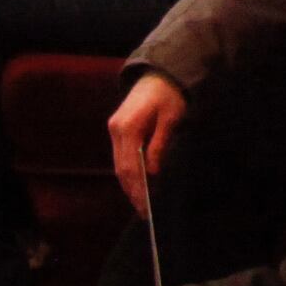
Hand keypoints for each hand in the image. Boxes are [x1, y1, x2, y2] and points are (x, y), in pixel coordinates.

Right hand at [108, 72, 187, 211]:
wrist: (160, 73)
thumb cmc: (170, 94)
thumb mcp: (171, 118)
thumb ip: (160, 144)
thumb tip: (152, 171)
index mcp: (128, 126)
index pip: (129, 165)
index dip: (137, 188)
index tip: (144, 206)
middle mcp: (116, 129)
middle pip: (120, 168)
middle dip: (132, 191)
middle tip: (143, 212)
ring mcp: (114, 128)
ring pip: (118, 164)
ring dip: (129, 184)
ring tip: (141, 204)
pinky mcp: (118, 129)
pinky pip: (121, 156)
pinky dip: (129, 172)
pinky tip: (138, 185)